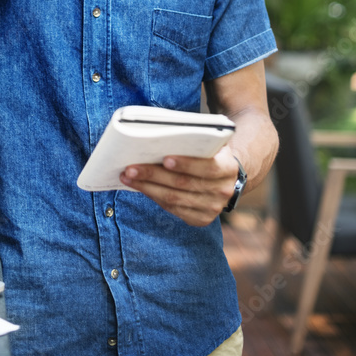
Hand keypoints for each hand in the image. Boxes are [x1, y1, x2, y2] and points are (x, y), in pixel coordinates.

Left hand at [119, 145, 239, 226]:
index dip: (186, 164)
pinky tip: (141, 187)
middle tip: (131, 167)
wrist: (226, 176)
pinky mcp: (201, 219)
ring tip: (127, 177)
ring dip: (147, 187)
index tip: (165, 158)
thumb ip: (193, 140)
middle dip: (154, 175)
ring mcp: (213, 208)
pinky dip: (154, 197)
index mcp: (228, 168)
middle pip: (184, 184)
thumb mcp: (209, 142)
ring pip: (174, 199)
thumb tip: (157, 135)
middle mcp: (223, 191)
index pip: (207, 167)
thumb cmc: (209, 153)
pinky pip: (173, 209)